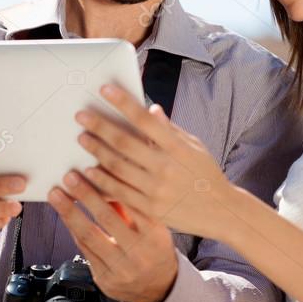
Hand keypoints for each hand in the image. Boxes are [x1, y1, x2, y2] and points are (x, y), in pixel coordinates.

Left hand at [48, 171, 176, 301]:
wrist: (158, 288)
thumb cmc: (155, 248)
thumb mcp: (154, 226)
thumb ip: (133, 206)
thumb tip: (109, 179)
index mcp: (154, 235)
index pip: (130, 205)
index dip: (110, 186)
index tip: (93, 170)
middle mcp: (138, 252)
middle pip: (107, 218)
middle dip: (85, 195)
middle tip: (70, 178)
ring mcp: (120, 268)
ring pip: (89, 235)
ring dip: (69, 212)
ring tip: (56, 195)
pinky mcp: (105, 278)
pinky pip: (84, 250)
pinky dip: (72, 230)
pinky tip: (64, 215)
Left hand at [74, 84, 234, 239]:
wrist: (221, 211)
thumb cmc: (206, 174)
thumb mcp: (194, 147)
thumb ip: (170, 129)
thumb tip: (151, 109)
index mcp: (178, 147)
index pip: (144, 119)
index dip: (123, 103)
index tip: (105, 90)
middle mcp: (166, 167)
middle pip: (124, 142)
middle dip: (99, 126)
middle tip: (81, 116)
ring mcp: (157, 189)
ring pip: (117, 166)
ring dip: (96, 150)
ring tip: (82, 138)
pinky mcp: (150, 208)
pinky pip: (119, 191)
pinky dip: (102, 179)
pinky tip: (89, 170)